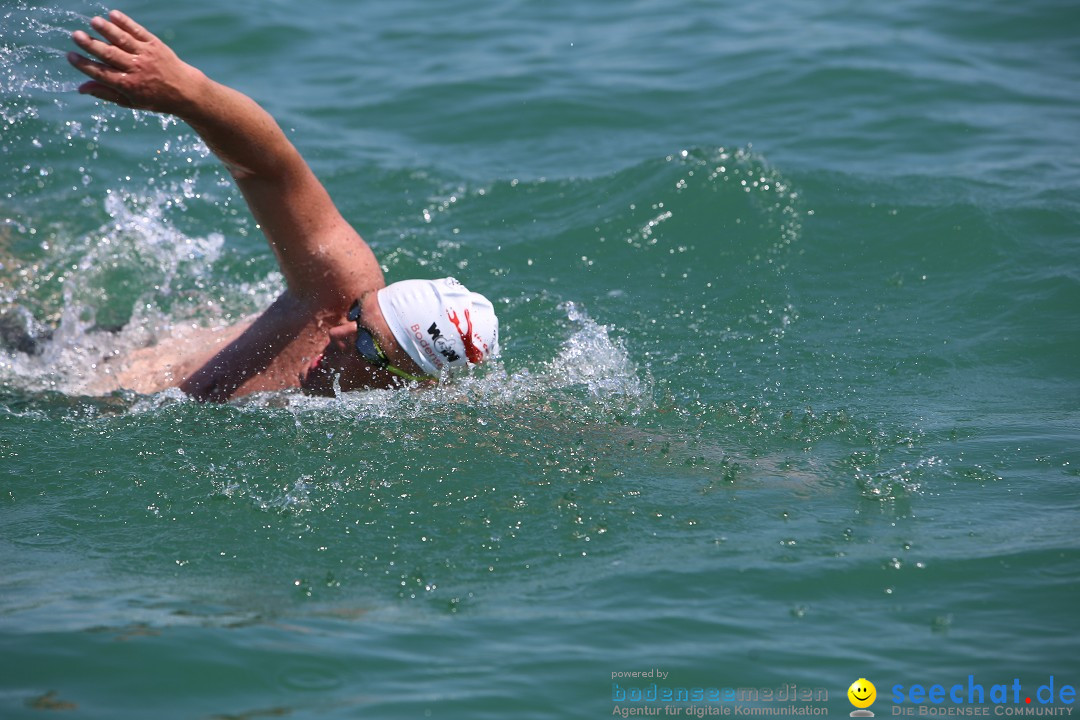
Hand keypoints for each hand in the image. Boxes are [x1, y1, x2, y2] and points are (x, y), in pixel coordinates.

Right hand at [67, 10, 203, 114]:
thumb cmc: (153, 98)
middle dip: (92, 45)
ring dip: (108, 30)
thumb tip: (81, 88)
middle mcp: (137, 69)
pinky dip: (126, 23)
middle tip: (75, 35)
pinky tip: (113, 15)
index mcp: (129, 85)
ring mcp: (146, 55)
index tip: (70, 56)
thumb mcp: (131, 102)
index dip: (85, 65)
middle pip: (110, 55)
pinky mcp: (155, 44)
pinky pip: (138, 32)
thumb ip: (106, 93)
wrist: (184, 91)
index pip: (102, 74)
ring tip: (94, 22)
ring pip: (124, 41)